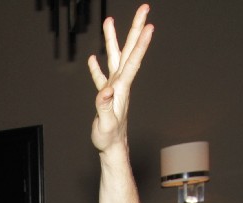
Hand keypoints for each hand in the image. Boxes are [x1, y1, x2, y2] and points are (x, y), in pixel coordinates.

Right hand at [88, 4, 153, 153]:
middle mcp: (120, 84)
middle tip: (143, 8)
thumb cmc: (109, 139)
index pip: (133, 61)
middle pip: (129, 51)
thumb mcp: (105, 124)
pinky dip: (98, 67)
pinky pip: (102, 76)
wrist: (112, 149)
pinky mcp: (106, 96)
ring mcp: (114, 88)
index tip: (149, 25)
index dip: (141, 44)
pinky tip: (93, 58)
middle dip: (135, 29)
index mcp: (121, 88)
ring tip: (108, 21)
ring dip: (113, 39)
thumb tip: (105, 90)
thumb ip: (104, 106)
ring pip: (115, 58)